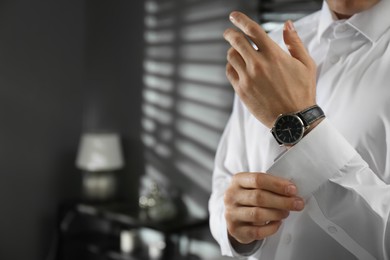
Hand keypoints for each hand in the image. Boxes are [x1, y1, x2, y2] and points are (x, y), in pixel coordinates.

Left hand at [224, 11, 316, 127]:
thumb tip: (287, 24)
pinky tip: (237, 67)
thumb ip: (295, 42)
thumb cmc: (302, 92)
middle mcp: (258, 65)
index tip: (234, 16)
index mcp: (274, 55)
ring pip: (231, 56)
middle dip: (230, 33)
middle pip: (237, 41)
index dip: (241, 20)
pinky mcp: (241, 91)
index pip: (252, 30)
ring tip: (237, 52)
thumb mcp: (306, 64)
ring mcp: (248, 78)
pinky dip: (231, 66)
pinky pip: (229, 72)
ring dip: (232, 50)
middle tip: (229, 32)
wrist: (293, 120)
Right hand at [224, 172, 304, 244]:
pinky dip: (271, 227)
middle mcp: (231, 196)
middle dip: (282, 201)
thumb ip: (269, 185)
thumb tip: (291, 190)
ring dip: (277, 213)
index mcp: (237, 180)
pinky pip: (257, 231)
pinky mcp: (235, 230)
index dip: (277, 184)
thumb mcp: (253, 186)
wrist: (234, 214)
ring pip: (258, 214)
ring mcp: (231, 213)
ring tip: (286, 212)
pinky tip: (278, 223)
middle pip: (259, 197)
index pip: (258, 179)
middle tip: (297, 203)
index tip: (292, 189)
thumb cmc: (248, 197)